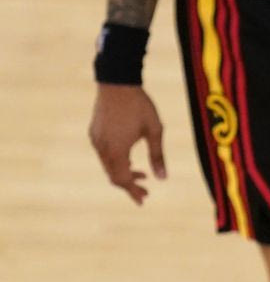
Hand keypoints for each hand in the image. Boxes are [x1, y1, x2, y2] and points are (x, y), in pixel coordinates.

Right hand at [88, 83, 166, 203]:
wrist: (117, 81)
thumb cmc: (140, 106)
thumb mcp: (155, 131)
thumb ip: (158, 156)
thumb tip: (163, 179)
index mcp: (117, 150)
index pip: (123, 179)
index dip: (133, 191)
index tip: (143, 200)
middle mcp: (103, 147)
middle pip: (114, 176)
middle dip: (129, 186)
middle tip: (145, 191)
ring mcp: (96, 139)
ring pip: (108, 166)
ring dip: (123, 173)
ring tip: (142, 174)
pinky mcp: (94, 132)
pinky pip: (104, 154)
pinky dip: (116, 162)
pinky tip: (128, 159)